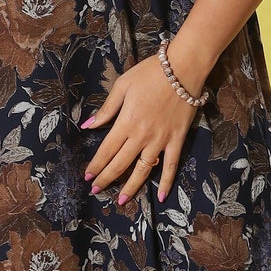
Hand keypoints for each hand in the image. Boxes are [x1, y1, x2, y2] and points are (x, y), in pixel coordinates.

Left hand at [81, 50, 202, 206]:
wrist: (182, 69)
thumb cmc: (150, 73)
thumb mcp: (122, 85)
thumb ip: (106, 109)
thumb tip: (88, 125)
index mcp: (125, 122)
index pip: (106, 150)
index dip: (96, 166)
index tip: (87, 177)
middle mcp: (141, 136)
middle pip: (120, 164)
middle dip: (106, 179)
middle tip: (96, 191)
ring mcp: (161, 140)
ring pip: (144, 170)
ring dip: (131, 187)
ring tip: (122, 201)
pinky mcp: (177, 140)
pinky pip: (172, 165)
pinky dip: (167, 182)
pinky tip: (163, 196)